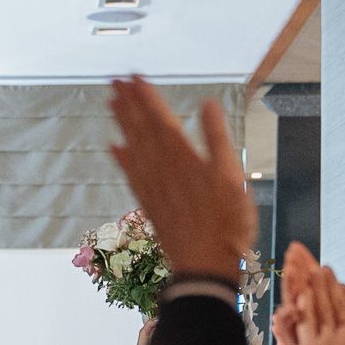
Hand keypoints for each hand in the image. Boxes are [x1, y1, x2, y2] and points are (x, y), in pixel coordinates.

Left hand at [108, 80, 255, 278]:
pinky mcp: (149, 204)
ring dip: (122, 123)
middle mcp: (162, 169)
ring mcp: (153, 187)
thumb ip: (217, 139)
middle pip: (142, 129)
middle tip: (115, 80)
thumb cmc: (226, 224)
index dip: (147, 97)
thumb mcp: (232, 178)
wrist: (202, 267)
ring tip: (111, 102)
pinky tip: (114, 146)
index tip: (134, 77)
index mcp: (184, 158)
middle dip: (129, 103)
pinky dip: (121, 158)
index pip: (161, 118)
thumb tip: (207, 104)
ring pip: (133, 148)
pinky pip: (131, 175)